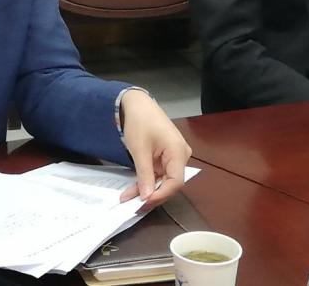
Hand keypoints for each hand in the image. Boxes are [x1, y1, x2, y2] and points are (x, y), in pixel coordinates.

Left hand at [118, 90, 191, 208]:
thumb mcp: (140, 150)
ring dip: (146, 189)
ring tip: (128, 198)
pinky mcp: (165, 156)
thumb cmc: (139, 122)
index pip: (176, 182)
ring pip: (162, 180)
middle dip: (151, 194)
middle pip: (170, 183)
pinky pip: (158, 173)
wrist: (136, 103)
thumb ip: (145, 175)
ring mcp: (173, 157)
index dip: (160, 195)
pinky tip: (133, 189)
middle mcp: (181, 156)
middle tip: (131, 204)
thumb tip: (147, 197)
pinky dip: (146, 180)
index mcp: (179, 152)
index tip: (143, 201)